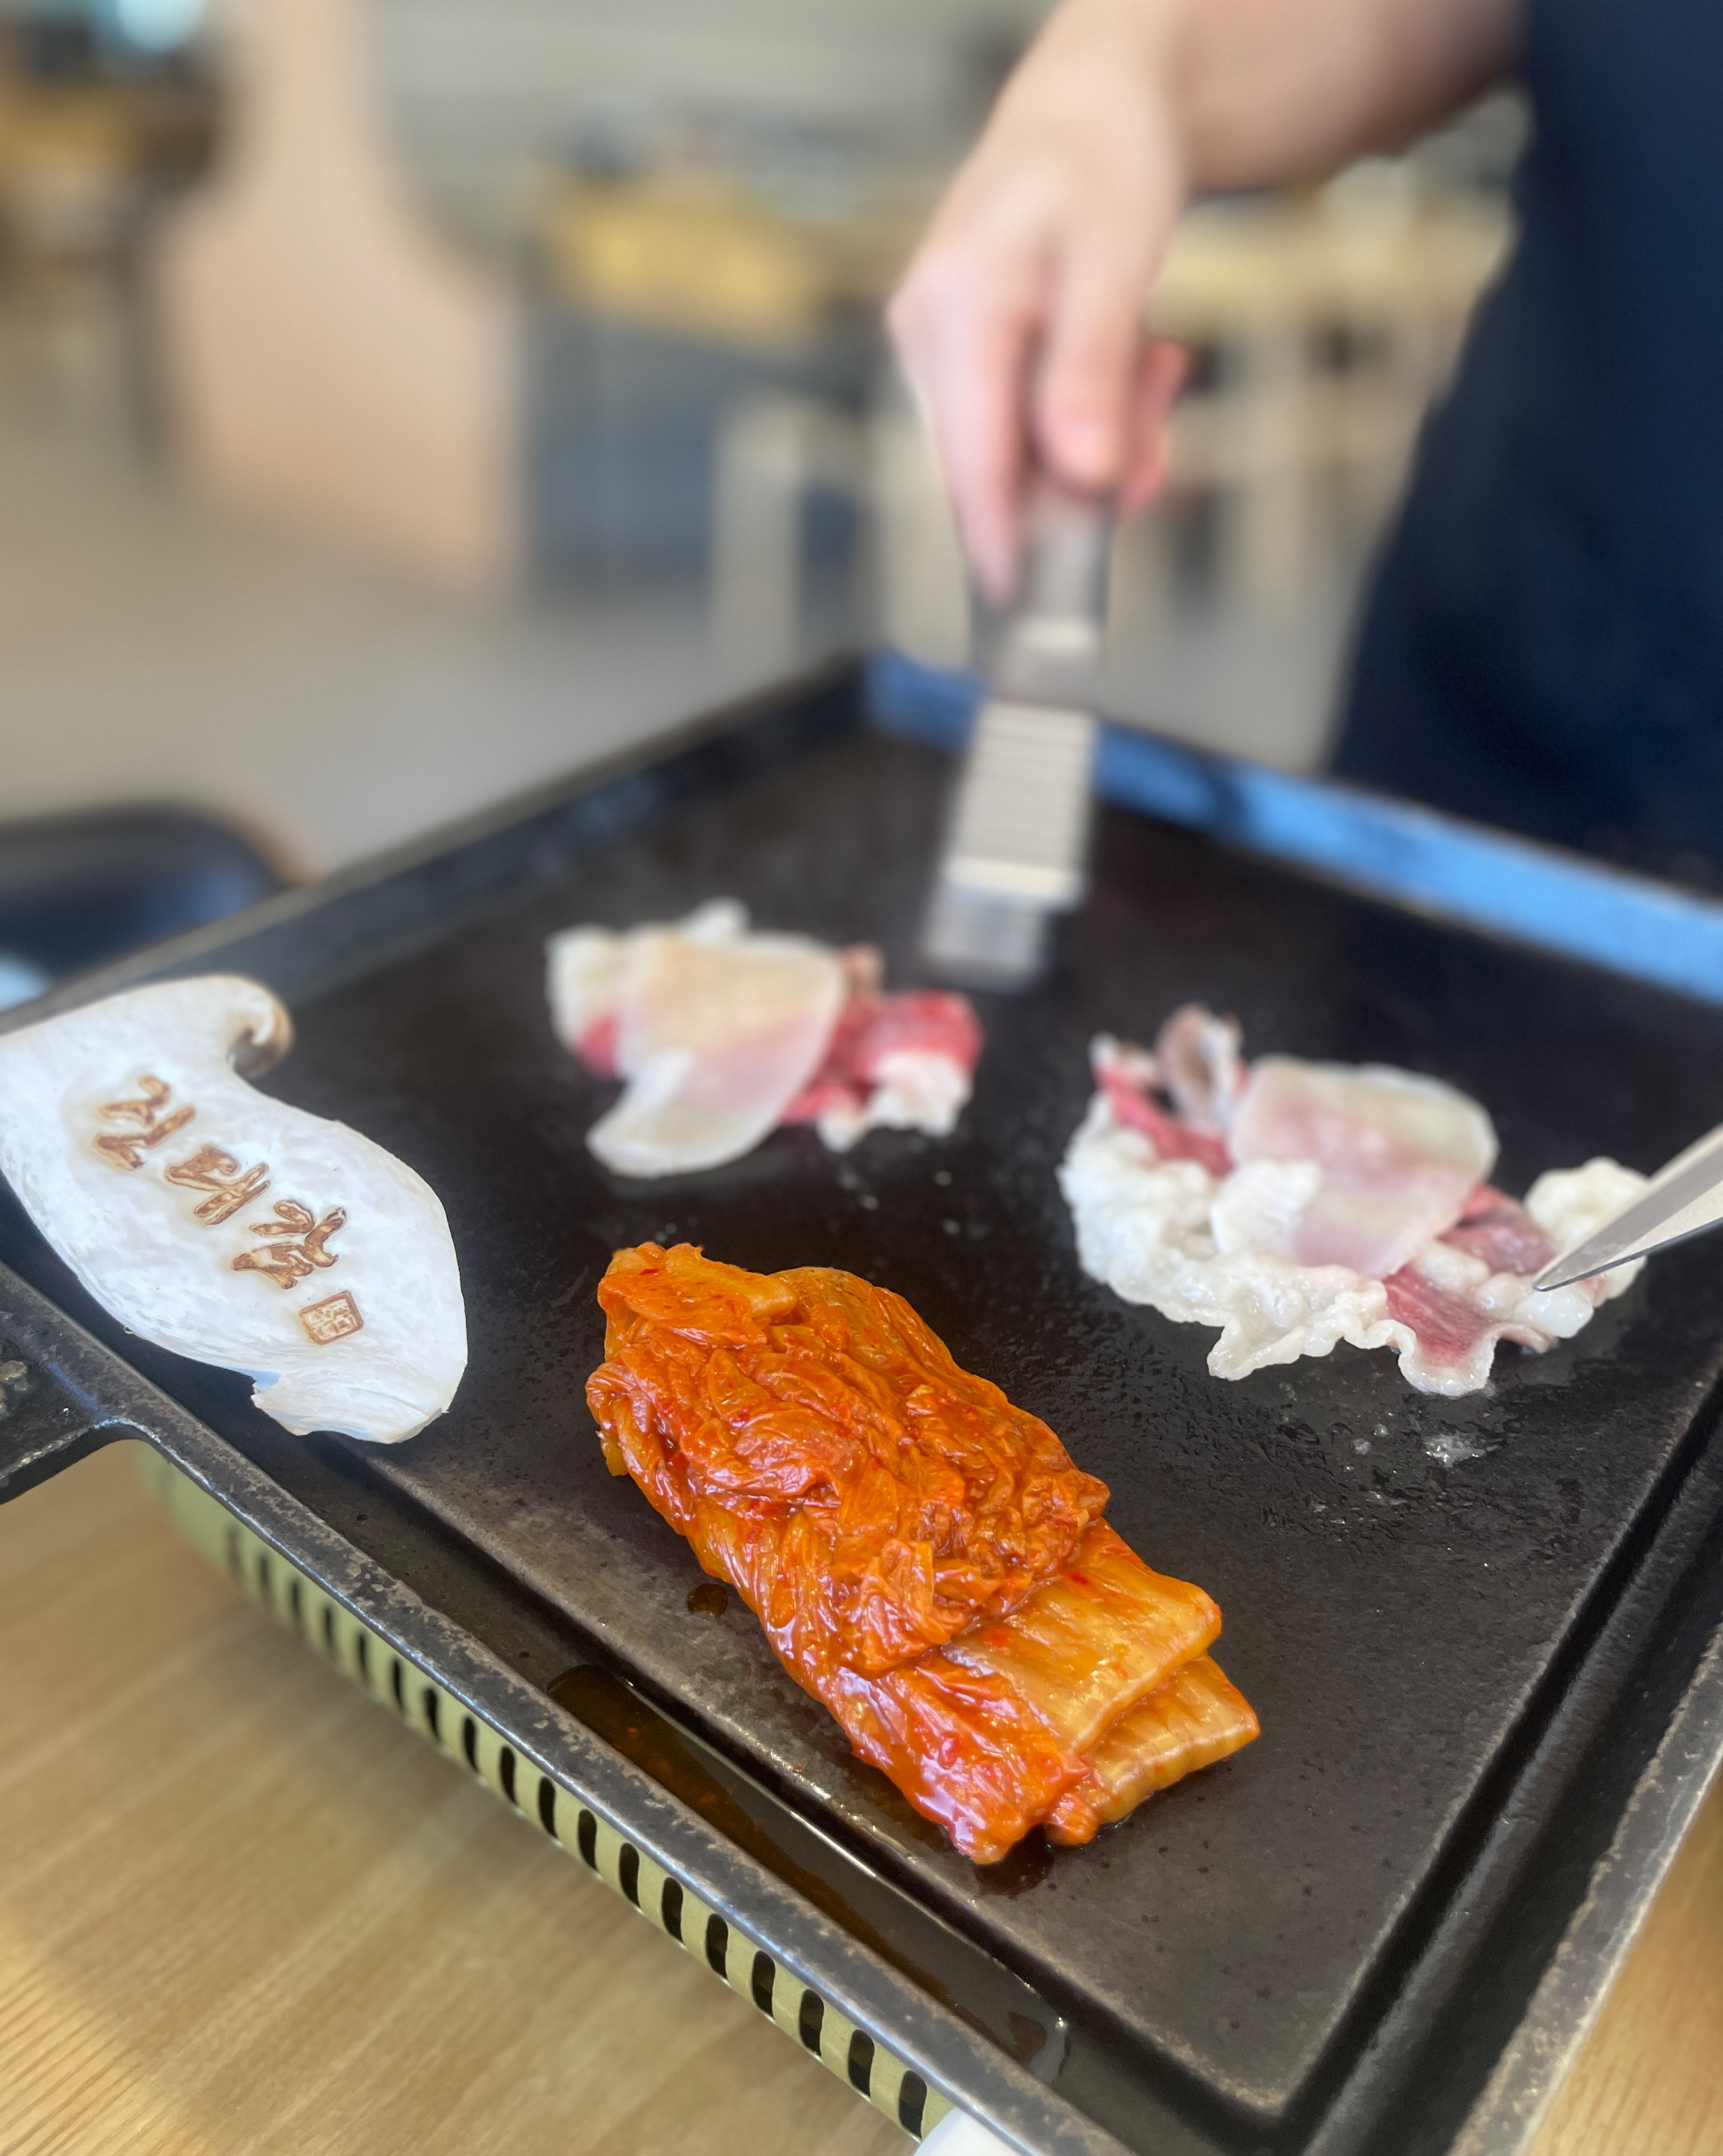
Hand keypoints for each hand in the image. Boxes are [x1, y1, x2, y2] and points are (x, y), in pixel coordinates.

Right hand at [888, 0, 1190, 600]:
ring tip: (1154, 364)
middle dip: (1088, 474)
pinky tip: (1131, 368)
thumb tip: (1082, 474)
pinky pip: (1033, 431)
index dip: (1000, 543)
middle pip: (999, 470)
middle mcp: (931, 341)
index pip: (971, 461)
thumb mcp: (1114, 258)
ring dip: (1103, 440)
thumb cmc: (1101, 161)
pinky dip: (1091, 421)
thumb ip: (1091, 373)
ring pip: (1025, 457)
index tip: (1027, 609)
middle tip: (1159, 416)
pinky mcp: (974, 368)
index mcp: (953, 312)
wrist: (1094, 110)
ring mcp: (947, 357)